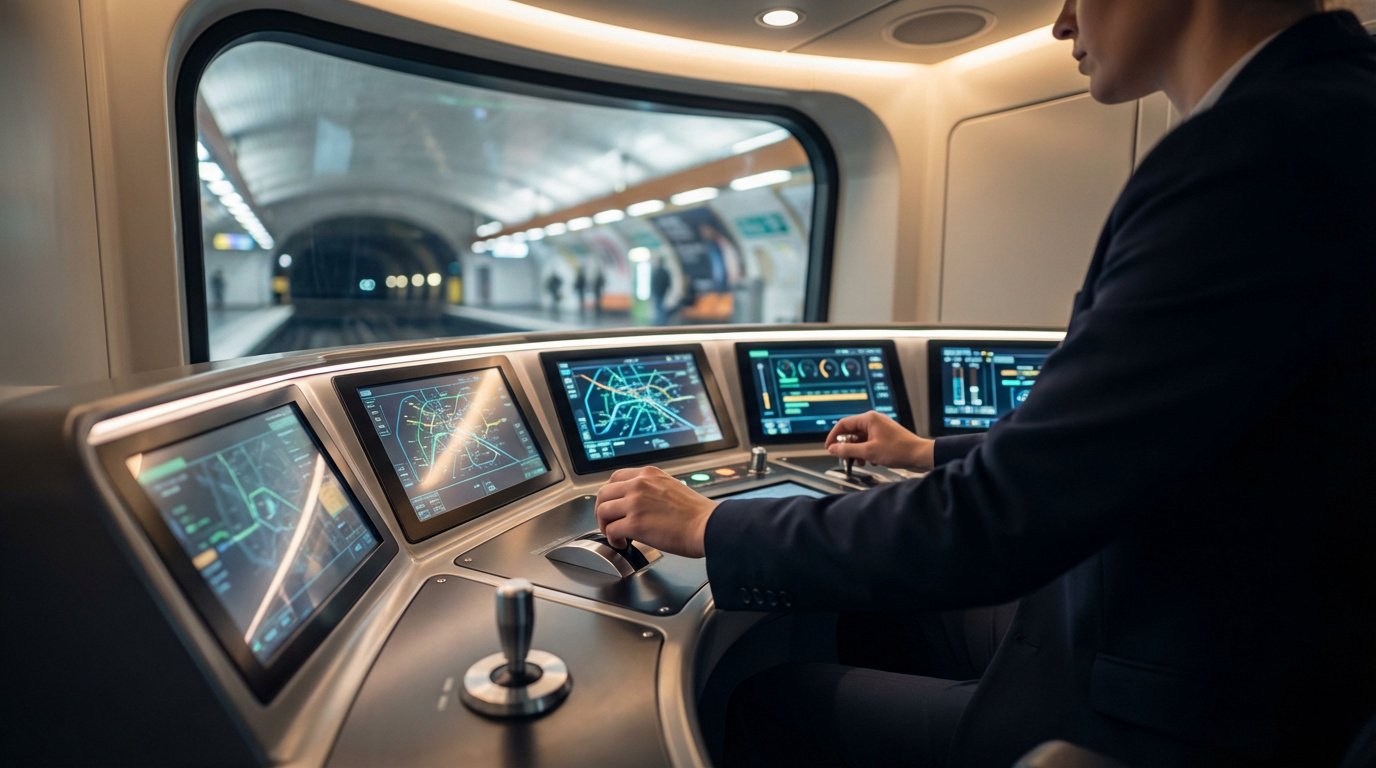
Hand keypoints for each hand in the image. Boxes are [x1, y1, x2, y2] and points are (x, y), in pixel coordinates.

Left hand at [595, 467, 717, 557]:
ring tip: (614, 534)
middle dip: (602, 510)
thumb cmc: (696, 513)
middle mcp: (639, 484)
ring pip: (603, 511)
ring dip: (605, 525)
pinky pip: (611, 530)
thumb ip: (652, 489)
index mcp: (649, 474)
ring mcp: (635, 503)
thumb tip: (638, 502)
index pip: (615, 477)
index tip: (612, 504)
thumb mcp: (671, 487)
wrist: (707, 526)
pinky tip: (621, 543)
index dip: (610, 494)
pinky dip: (613, 539)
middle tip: (607, 522)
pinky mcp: (635, 523)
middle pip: (604, 493)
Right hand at [825, 411, 934, 471]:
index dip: (833, 437)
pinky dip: (866, 451)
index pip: (843, 424)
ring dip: (856, 451)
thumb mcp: (869, 452)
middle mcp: (874, 421)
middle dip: (847, 446)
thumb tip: (833, 449)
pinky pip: (869, 442)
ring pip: (860, 438)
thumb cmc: (899, 450)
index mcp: (869, 419)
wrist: (920, 455)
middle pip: (851, 432)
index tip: (829, 448)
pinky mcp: (885, 437)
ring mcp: (880, 428)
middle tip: (844, 458)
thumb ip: (848, 450)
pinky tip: (870, 460)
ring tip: (859, 461)